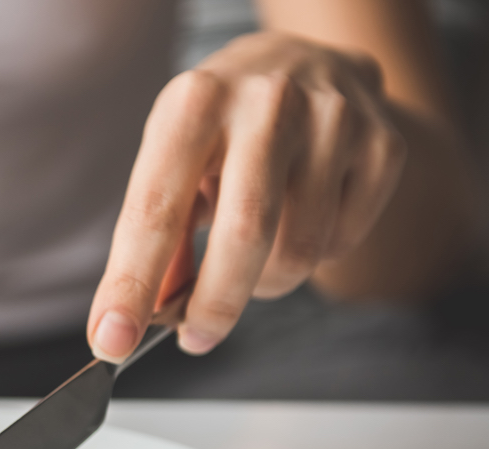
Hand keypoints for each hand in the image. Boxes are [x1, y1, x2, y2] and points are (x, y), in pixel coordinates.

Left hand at [87, 32, 406, 361]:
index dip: (132, 284)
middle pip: (244, 236)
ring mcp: (334, 120)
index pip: (156, 212)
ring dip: (263, 284)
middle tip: (194, 337)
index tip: (113, 341)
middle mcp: (267, 103)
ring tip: (248, 259)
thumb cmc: (219, 125)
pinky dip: (311, 258)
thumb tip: (135, 318)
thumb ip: (156, 238)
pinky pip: (339, 245)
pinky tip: (296, 222)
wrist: (302, 61)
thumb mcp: (171, 160)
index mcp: (194, 104)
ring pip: (297, 252)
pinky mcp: (381, 146)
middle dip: (213, 307)